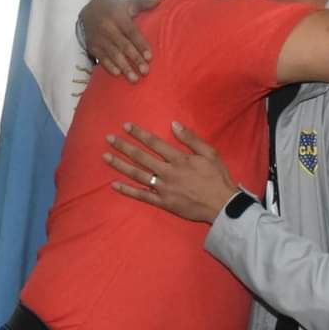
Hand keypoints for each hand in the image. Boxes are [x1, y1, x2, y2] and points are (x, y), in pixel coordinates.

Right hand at [81, 0, 159, 81]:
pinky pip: (101, 58)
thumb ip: (144, 2)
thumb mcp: (129, 2)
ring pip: (113, 54)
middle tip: (145, 72)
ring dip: (124, 67)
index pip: (131, 33)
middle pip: (123, 46)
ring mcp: (99, 38)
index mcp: (118, 17)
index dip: (141, 45)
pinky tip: (118, 74)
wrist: (90, 9)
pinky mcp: (92, 46)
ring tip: (135, 79)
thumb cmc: (116, 8)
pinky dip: (109, 66)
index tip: (150, 57)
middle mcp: (107, 28)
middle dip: (135, 59)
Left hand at [102, 121, 236, 222]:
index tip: (125, 126)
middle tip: (108, 139)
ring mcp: (164, 188)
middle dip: (123, 146)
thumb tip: (174, 124)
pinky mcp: (163, 202)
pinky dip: (128, 190)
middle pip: (141, 157)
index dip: (139, 133)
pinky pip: (142, 196)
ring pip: (138, 175)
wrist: (222, 205)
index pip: (154, 143)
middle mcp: (168, 172)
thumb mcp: (209, 153)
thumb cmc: (217, 177)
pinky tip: (114, 184)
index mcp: (179, 159)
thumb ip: (191, 139)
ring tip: (106, 157)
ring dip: (120, 165)